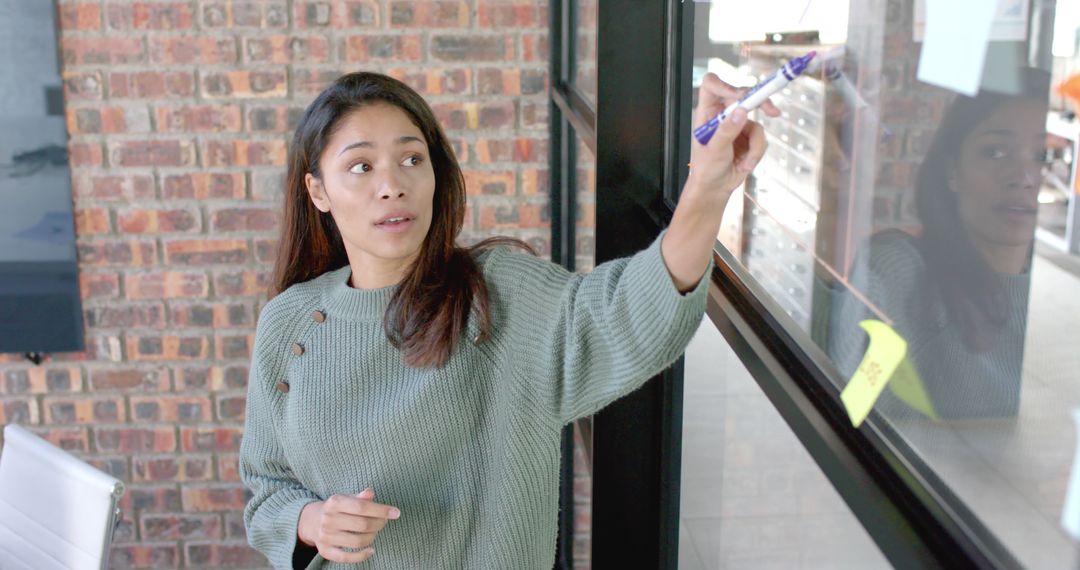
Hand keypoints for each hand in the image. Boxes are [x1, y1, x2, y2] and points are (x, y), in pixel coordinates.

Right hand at [298, 488, 400, 563]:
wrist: (312, 521)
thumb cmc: (337, 508)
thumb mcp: (347, 498)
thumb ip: (360, 497)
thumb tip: (370, 493)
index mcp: (334, 502)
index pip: (362, 507)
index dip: (381, 510)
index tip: (396, 513)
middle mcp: (328, 519)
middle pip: (362, 525)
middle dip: (379, 524)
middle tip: (384, 522)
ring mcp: (326, 536)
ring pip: (358, 541)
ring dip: (373, 537)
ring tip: (376, 532)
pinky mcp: (325, 551)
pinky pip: (346, 558)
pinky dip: (362, 556)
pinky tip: (371, 550)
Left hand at [685, 73, 777, 200]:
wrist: (715, 188)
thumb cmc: (706, 169)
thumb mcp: (714, 150)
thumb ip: (727, 131)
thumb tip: (742, 111)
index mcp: (707, 112)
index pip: (712, 86)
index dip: (725, 85)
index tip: (739, 96)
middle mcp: (723, 114)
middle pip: (744, 96)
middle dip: (760, 103)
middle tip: (772, 111)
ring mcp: (738, 125)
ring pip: (757, 123)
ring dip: (755, 146)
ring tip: (745, 164)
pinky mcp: (749, 137)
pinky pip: (762, 138)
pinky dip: (757, 154)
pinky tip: (745, 166)